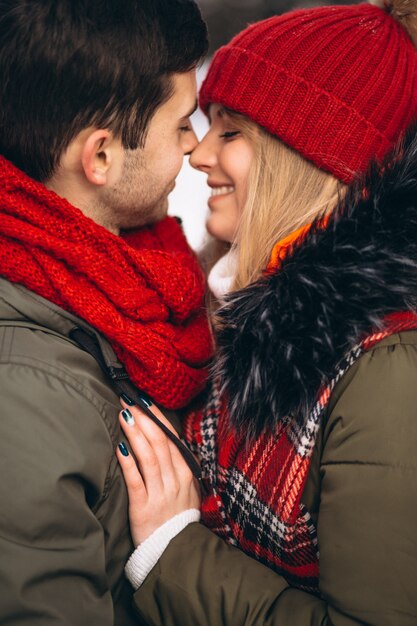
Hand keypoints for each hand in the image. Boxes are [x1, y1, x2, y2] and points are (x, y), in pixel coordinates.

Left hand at [116, 399, 200, 546]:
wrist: (174, 551)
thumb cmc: (177, 517)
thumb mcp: (187, 489)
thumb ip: (178, 465)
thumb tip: (165, 438)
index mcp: (186, 473)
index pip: (171, 437)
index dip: (156, 417)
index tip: (143, 400)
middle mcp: (175, 480)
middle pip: (160, 442)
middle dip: (143, 418)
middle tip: (128, 401)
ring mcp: (160, 494)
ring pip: (148, 457)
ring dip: (135, 434)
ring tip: (123, 415)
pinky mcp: (143, 508)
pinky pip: (135, 481)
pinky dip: (128, 463)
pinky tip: (120, 448)